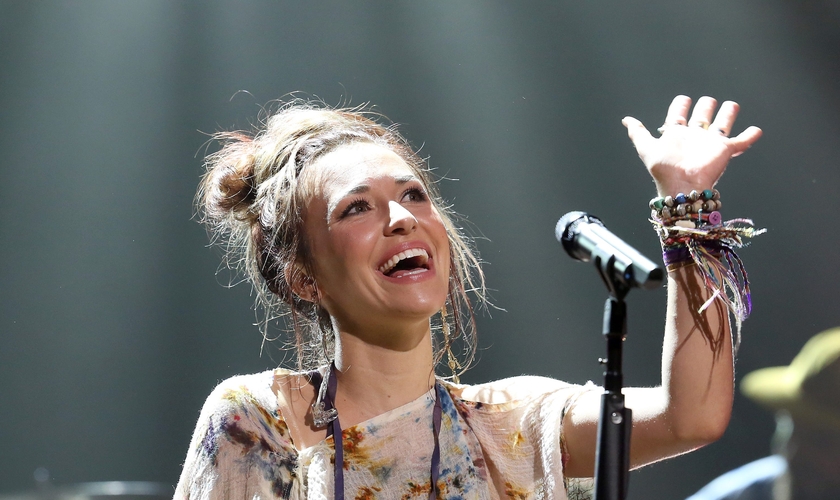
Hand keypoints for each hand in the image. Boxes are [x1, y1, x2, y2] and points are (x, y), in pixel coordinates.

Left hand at [622, 95, 761, 195]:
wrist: (683, 186)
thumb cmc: (665, 170)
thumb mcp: (647, 148)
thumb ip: (638, 133)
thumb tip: (625, 119)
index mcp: (677, 134)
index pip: (679, 114)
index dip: (680, 105)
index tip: (683, 99)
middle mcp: (695, 136)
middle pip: (703, 115)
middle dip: (706, 106)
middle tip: (707, 101)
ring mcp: (711, 143)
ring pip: (723, 123)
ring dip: (728, 113)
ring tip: (731, 106)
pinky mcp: (725, 151)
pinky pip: (741, 142)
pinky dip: (750, 136)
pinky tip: (756, 130)